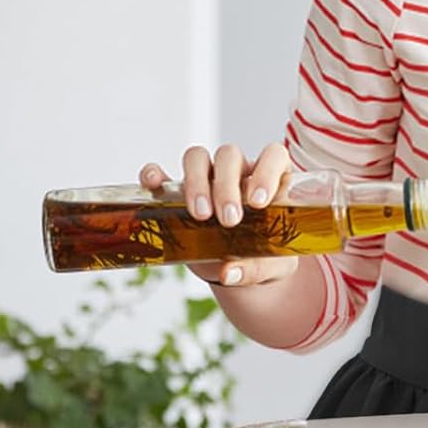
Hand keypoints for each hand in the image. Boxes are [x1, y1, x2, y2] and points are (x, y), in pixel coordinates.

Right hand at [139, 143, 298, 290]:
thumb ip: (257, 268)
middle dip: (226, 186)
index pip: (273, 155)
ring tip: (200, 215)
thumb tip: (228, 272)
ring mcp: (208, 179)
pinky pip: (164, 174)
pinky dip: (155, 175)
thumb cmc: (266, 257)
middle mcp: (239, 172)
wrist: (241, 268)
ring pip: (198, 158)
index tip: (258, 202)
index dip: (266, 172)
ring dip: (197, 182)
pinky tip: (154, 185)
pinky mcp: (179, 194)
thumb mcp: (273, 266)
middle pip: (229, 156)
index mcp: (272, 179)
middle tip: (229, 220)